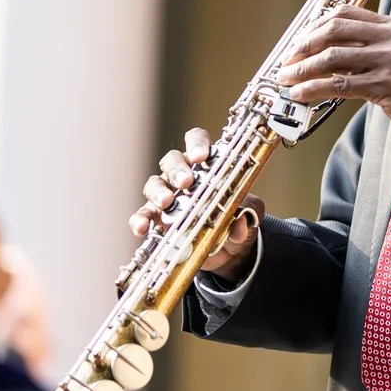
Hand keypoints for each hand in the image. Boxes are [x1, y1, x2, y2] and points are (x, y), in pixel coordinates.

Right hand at [130, 129, 261, 276]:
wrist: (228, 249)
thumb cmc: (236, 218)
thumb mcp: (250, 213)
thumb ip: (249, 212)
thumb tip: (240, 224)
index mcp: (206, 164)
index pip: (197, 140)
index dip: (197, 143)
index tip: (201, 156)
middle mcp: (183, 175)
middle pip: (172, 160)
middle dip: (177, 169)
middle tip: (186, 182)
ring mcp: (167, 196)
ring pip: (154, 183)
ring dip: (159, 191)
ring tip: (166, 202)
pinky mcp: (157, 219)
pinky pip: (144, 215)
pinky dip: (140, 219)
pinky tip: (141, 227)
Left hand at [274, 7, 390, 140]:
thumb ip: (370, 48)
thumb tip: (328, 55)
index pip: (345, 13)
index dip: (316, 24)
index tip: (300, 40)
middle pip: (333, 30)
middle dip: (303, 46)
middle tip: (287, 60)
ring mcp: (388, 60)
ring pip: (332, 58)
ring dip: (302, 69)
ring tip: (287, 79)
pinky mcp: (384, 85)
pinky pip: (338, 84)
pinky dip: (313, 89)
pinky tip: (301, 94)